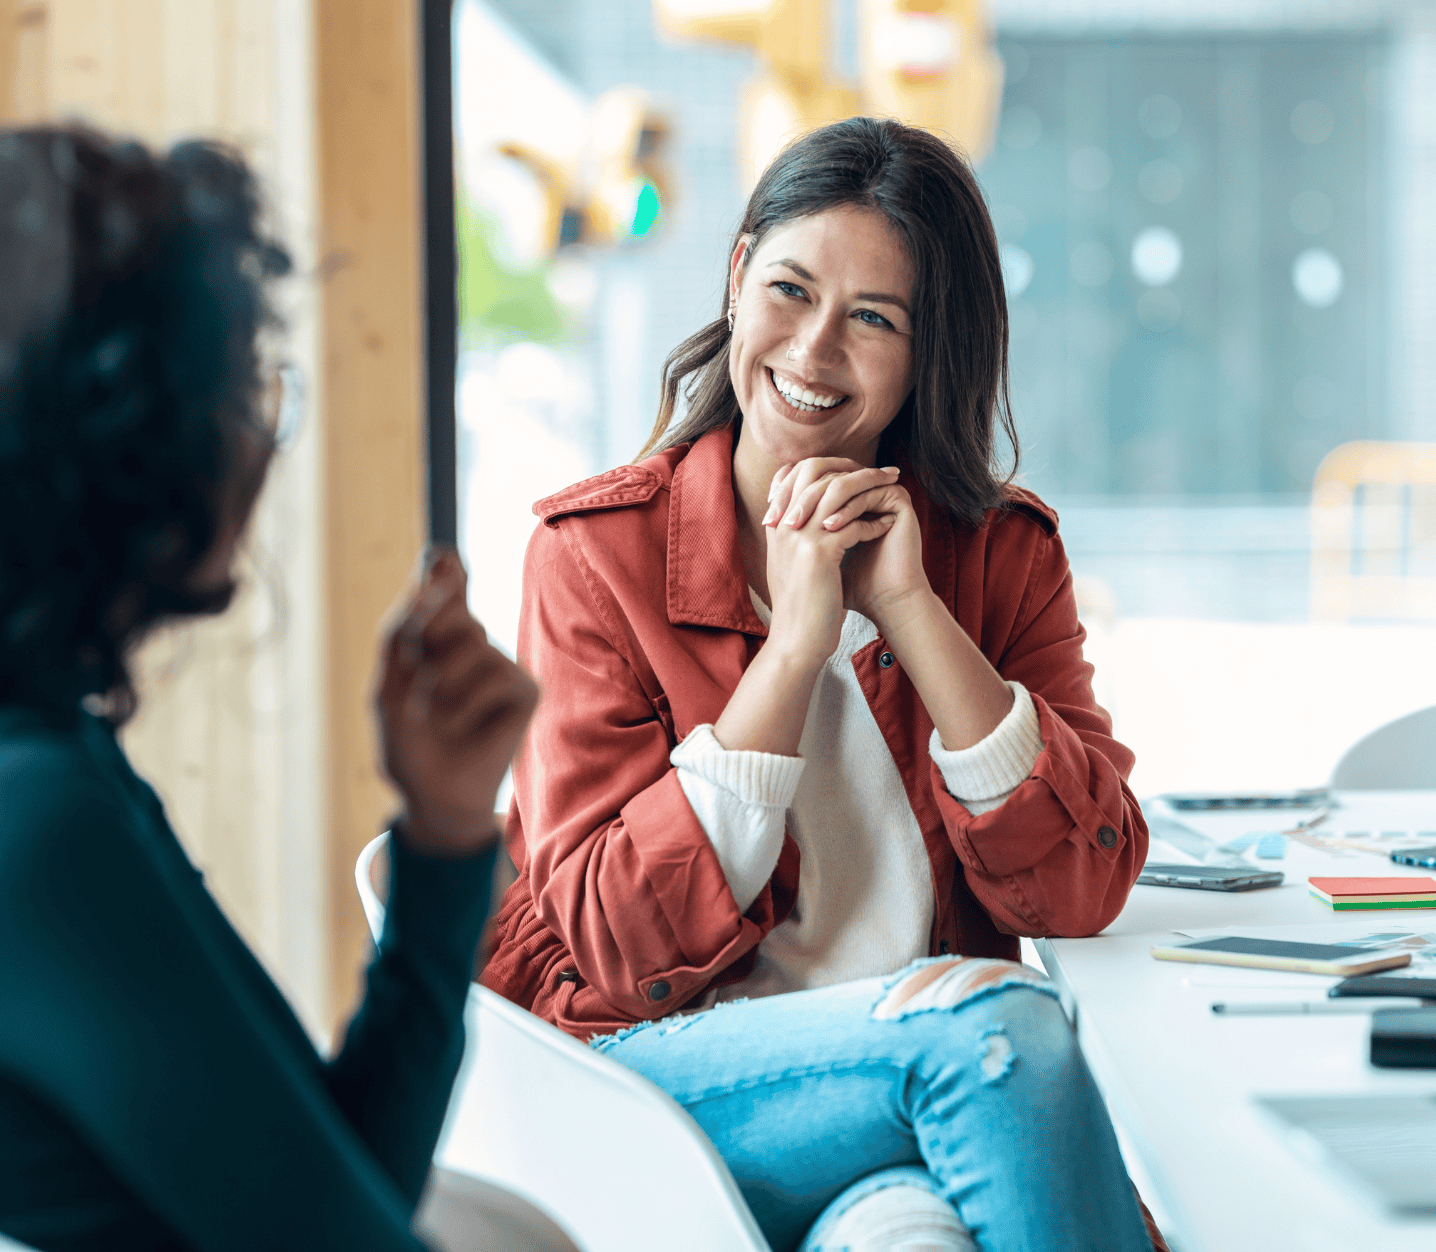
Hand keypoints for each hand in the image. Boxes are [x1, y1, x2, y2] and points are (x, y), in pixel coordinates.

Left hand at [376, 548, 537, 856]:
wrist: (431, 797)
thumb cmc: (408, 743)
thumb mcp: (387, 685)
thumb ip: (400, 629)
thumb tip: (431, 574)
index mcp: (434, 637)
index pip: (443, 583)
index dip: (443, 567)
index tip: (439, 559)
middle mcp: (471, 642)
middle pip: (450, 604)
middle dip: (426, 634)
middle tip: (418, 676)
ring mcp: (500, 663)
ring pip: (471, 638)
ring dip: (439, 681)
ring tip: (435, 715)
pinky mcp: (525, 688)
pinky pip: (495, 673)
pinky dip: (466, 703)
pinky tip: (461, 726)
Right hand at [760, 458, 899, 660]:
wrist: (795, 642)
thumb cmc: (801, 608)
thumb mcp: (790, 565)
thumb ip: (797, 537)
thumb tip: (821, 518)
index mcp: (776, 526)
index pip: (794, 473)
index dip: (827, 465)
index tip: (854, 469)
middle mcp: (783, 525)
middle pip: (815, 472)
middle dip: (853, 468)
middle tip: (882, 470)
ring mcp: (798, 537)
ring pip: (837, 491)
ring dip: (870, 486)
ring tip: (893, 487)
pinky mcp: (819, 553)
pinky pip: (853, 524)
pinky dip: (873, 522)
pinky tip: (887, 525)